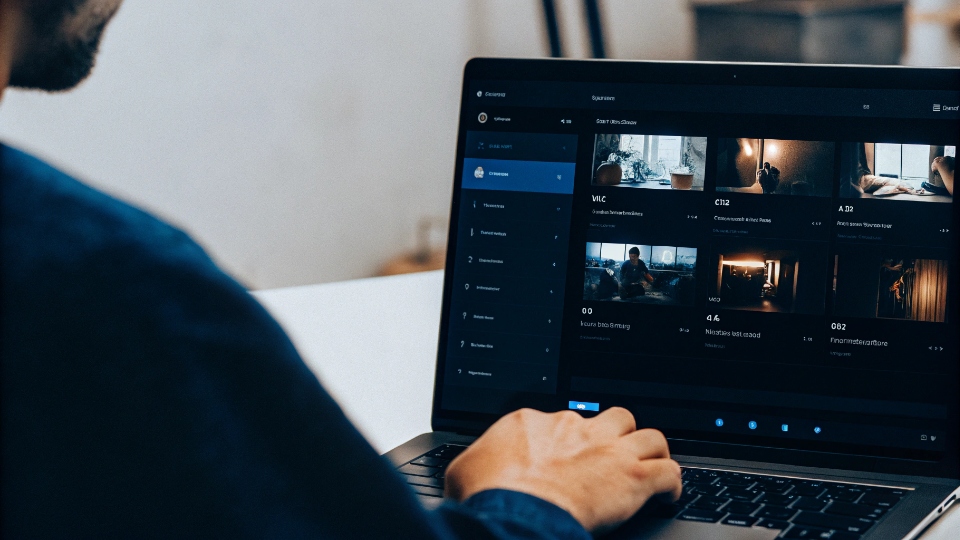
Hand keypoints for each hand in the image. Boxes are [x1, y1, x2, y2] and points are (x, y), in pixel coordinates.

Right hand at [444, 407, 681, 532]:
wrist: (514, 510)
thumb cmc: (489, 493)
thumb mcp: (463, 470)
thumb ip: (475, 461)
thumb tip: (469, 471)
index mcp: (534, 421)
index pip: (560, 421)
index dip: (567, 441)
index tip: (566, 458)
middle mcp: (574, 427)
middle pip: (610, 418)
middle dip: (614, 435)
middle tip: (610, 457)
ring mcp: (607, 449)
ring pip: (648, 435)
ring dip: (650, 452)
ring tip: (649, 466)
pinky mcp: (633, 477)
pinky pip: (668, 472)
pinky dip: (672, 483)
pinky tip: (667, 495)